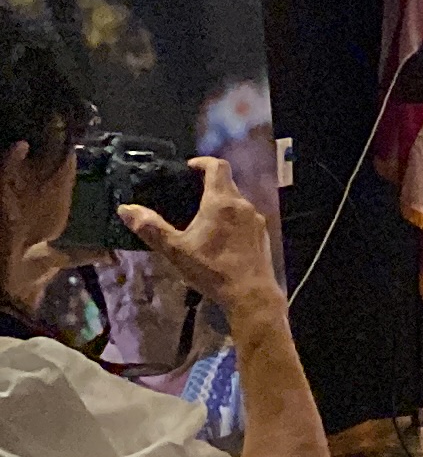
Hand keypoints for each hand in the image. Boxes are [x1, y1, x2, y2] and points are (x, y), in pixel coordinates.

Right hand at [120, 158, 284, 319]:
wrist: (251, 293)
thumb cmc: (212, 269)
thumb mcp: (175, 250)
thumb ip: (150, 228)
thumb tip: (126, 209)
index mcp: (222, 202)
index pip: (218, 166)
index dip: (203, 162)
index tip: (189, 167)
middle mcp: (243, 205)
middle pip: (227, 183)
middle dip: (207, 183)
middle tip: (187, 193)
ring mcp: (255, 219)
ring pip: (236, 201)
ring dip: (219, 202)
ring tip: (198, 215)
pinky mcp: (262, 234)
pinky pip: (244, 216)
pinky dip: (230, 217)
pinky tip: (217, 234)